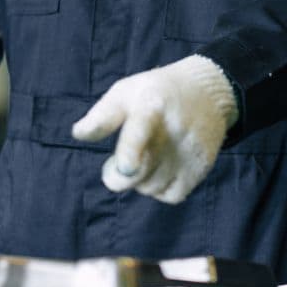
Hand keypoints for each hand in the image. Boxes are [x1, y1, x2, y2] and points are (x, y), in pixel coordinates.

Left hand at [70, 55, 236, 204]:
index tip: (125, 167)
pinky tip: (162, 168)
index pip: (141, 129)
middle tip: (119, 162)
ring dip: (141, 179)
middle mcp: (174, 130)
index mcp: (151, 105)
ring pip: (150, 187)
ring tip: (147, 156)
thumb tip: (78, 134)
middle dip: (120, 174)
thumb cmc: (156, 93)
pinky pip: (170, 195)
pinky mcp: (201, 167)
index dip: (131, 150)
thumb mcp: (126, 91)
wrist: (208, 91)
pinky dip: (160, 188)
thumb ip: (102, 115)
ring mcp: (189, 151)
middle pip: (137, 173)